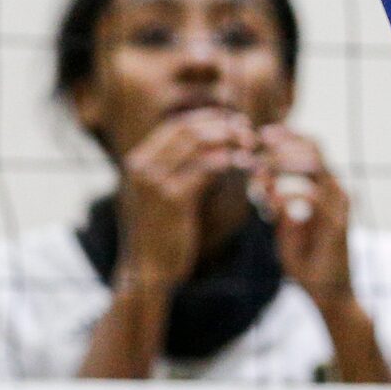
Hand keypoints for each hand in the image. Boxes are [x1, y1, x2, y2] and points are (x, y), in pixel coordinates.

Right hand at [116, 108, 258, 294]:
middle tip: (249, 134)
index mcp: (139, 160)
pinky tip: (247, 165)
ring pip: (199, 143)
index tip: (236, 123)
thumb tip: (211, 137)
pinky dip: (231, 161)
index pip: (177, 125)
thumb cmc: (164, 231)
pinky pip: (207, 168)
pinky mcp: (172, 197)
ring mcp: (154, 181)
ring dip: (230, 141)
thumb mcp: (165, 192)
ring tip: (251, 148)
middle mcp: (141, 166)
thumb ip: (178, 166)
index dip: (210, 119)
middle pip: (189, 129)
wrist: (150, 270)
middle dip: (223, 127)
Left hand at [258, 126, 354, 311]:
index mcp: (327, 187)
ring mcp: (340, 205)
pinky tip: (268, 201)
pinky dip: (287, 194)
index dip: (287, 137)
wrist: (329, 294)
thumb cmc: (307, 260)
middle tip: (253, 149)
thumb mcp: (285, 226)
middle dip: (280, 146)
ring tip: (257, 171)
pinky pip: (313, 198)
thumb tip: (260, 180)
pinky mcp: (337, 224)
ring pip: (314, 166)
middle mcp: (337, 190)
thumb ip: (276, 203)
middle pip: (313, 149)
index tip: (258, 135)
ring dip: (281, 164)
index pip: (311, 147)